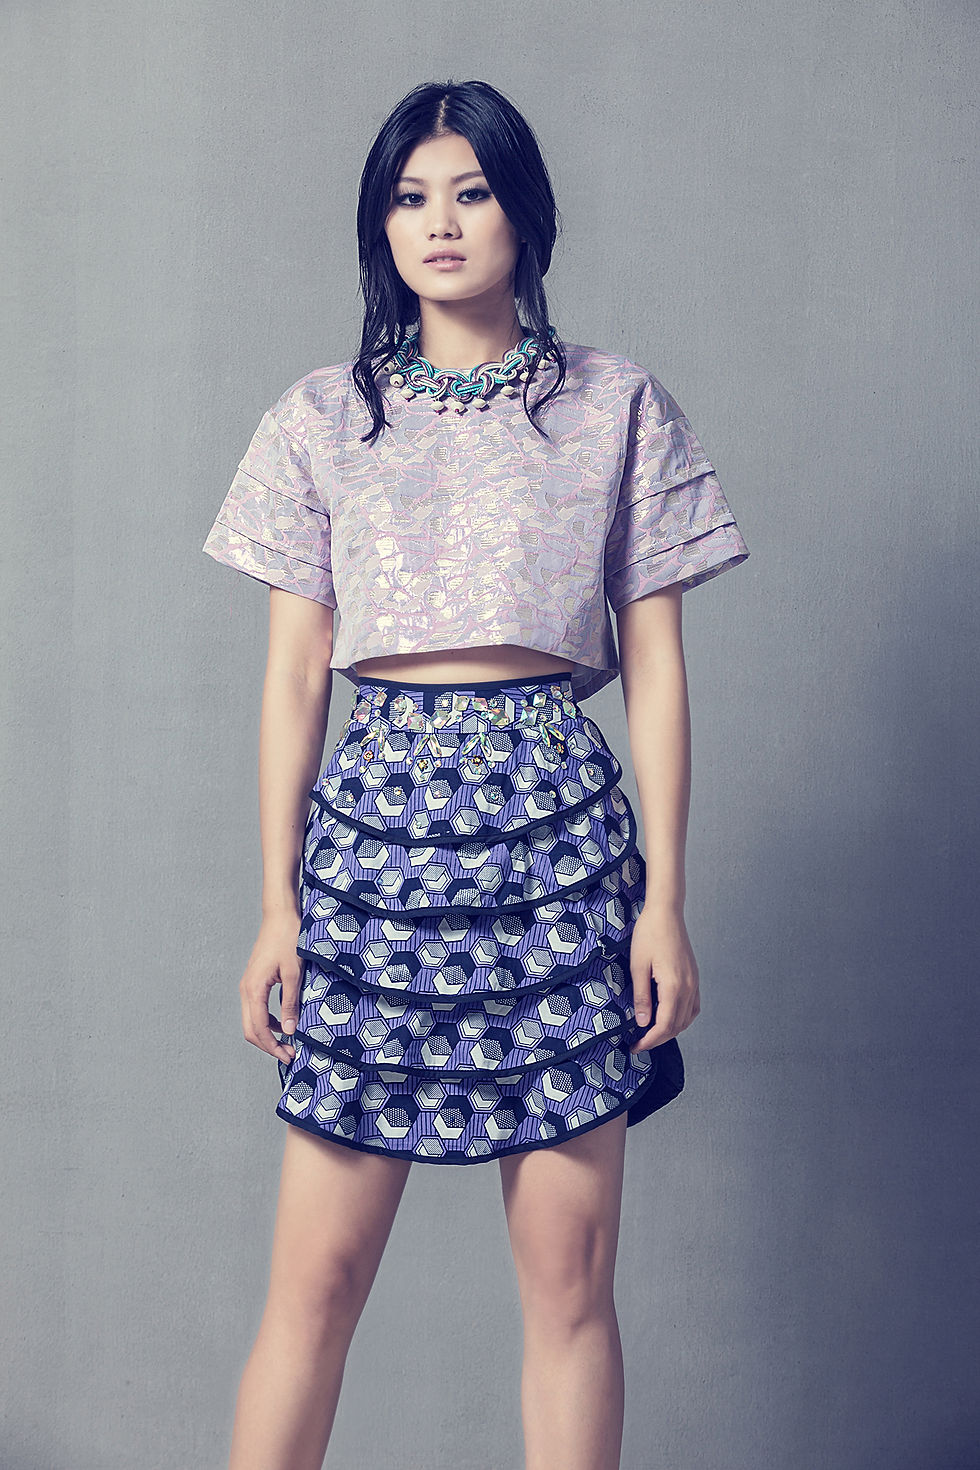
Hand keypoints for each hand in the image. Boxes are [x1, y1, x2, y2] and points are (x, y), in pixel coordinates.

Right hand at [239, 909, 303, 1064]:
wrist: (280, 916)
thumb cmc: (288, 939)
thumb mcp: (294, 973)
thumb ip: (290, 1002)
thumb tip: (290, 1030)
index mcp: (254, 989)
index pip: (259, 1029)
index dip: (273, 1047)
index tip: (289, 1056)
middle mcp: (246, 990)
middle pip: (251, 1029)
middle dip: (268, 1046)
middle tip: (289, 1055)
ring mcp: (247, 986)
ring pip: (252, 1020)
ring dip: (268, 1035)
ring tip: (289, 1042)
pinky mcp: (253, 982)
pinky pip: (256, 1009)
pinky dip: (268, 1021)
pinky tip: (285, 1023)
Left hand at [628, 906, 700, 1053]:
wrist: (666, 911)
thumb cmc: (649, 934)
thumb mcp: (637, 966)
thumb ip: (642, 996)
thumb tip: (642, 1022)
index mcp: (673, 986)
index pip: (664, 1025)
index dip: (650, 1040)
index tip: (635, 1046)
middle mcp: (688, 987)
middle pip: (677, 1026)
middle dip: (658, 1039)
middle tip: (639, 1043)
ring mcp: (694, 982)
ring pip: (687, 1018)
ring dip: (671, 1030)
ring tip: (651, 1033)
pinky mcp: (694, 977)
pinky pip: (693, 1006)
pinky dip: (682, 1018)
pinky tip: (669, 1017)